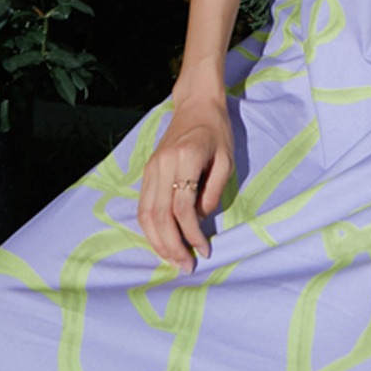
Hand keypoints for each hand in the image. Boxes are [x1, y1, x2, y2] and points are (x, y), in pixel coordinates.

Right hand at [137, 87, 234, 269]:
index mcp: (185, 158)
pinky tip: (162, 243)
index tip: (204, 250)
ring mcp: (150, 168)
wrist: (196, 104)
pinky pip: (143, 206)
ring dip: (157, 242)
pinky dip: (150, 229)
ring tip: (173, 261)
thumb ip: (215, 190)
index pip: (183, 207)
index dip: (192, 233)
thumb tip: (200, 218)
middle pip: (160, 215)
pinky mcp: (146, 171)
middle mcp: (162, 164)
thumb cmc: (216, 130)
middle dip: (172, 246)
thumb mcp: (226, 159)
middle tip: (186, 266)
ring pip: (146, 214)